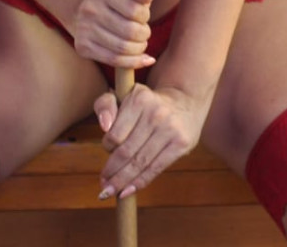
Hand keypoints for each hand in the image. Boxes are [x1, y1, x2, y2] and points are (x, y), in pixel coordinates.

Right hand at [73, 0, 155, 69]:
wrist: (83, 7)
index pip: (135, 11)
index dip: (145, 16)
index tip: (143, 16)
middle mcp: (90, 9)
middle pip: (130, 32)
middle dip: (144, 34)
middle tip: (144, 32)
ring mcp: (84, 29)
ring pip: (123, 48)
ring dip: (139, 49)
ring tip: (141, 43)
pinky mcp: (82, 47)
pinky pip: (114, 60)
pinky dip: (133, 62)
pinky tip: (144, 59)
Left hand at [94, 84, 208, 199]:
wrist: (184, 102)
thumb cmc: (147, 103)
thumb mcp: (124, 94)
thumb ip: (105, 104)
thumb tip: (104, 127)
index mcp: (139, 99)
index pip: (115, 134)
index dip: (106, 147)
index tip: (105, 152)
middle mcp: (155, 113)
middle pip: (126, 151)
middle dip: (111, 172)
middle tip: (102, 185)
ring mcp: (170, 129)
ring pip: (140, 163)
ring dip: (122, 181)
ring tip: (110, 191)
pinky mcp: (181, 143)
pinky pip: (155, 169)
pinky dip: (140, 182)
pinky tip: (127, 191)